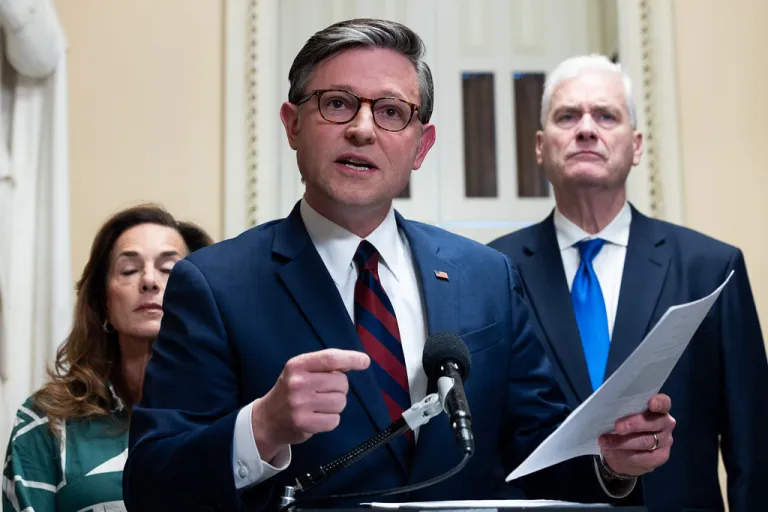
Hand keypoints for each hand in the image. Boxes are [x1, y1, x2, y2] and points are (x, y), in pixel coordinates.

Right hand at [251, 349, 369, 460]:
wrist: (266, 419)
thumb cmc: (290, 391)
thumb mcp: (301, 371)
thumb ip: (324, 365)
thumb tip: (355, 361)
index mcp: (297, 365)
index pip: (330, 358)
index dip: (351, 358)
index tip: (365, 361)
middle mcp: (298, 382)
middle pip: (341, 382)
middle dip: (339, 388)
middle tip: (323, 392)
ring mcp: (300, 404)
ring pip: (341, 402)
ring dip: (336, 405)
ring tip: (319, 406)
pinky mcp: (304, 423)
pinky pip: (334, 420)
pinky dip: (331, 420)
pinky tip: (317, 418)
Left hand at [598, 393, 675, 476]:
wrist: (624, 453)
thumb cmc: (623, 426)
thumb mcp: (621, 416)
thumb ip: (622, 411)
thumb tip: (608, 409)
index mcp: (658, 408)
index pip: (664, 402)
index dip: (659, 402)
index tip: (651, 403)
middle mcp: (666, 423)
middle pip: (653, 423)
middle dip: (633, 424)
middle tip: (617, 427)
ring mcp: (665, 440)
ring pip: (646, 441)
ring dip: (623, 442)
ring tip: (605, 441)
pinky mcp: (661, 456)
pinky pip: (643, 457)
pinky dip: (625, 454)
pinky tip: (613, 451)